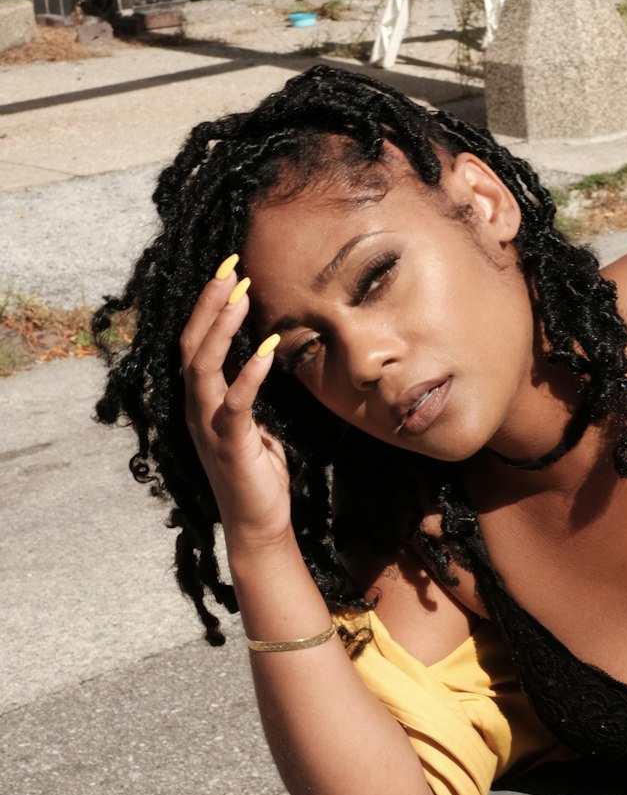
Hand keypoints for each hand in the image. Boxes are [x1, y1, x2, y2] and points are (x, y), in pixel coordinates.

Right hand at [179, 259, 290, 550]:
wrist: (257, 525)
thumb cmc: (258, 476)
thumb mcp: (254, 426)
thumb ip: (247, 397)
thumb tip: (260, 364)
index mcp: (202, 403)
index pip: (196, 346)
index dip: (206, 308)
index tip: (228, 274)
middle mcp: (197, 410)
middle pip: (192, 346)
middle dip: (209, 304)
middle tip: (229, 269)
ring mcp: (209, 427)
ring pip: (204, 368)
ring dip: (222, 329)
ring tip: (241, 297)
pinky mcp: (230, 444)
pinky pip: (235, 404)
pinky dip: (249, 376)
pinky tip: (267, 352)